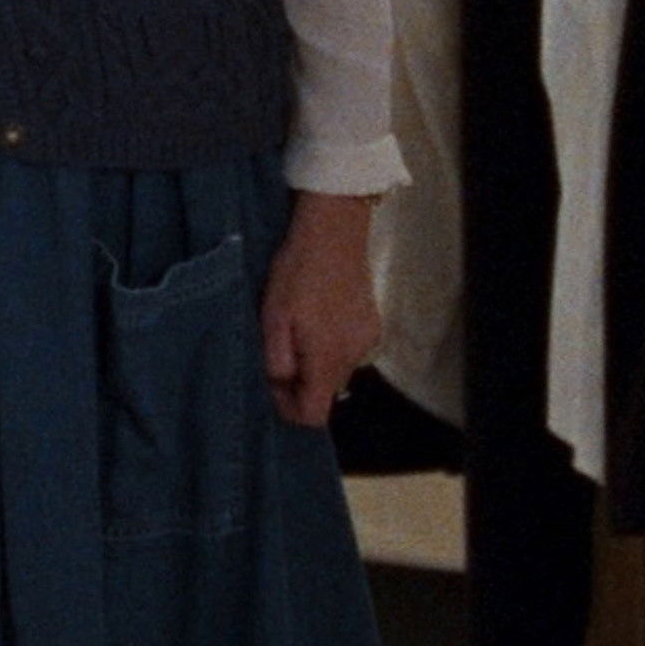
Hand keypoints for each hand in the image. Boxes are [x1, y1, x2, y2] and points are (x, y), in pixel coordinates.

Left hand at [261, 189, 381, 428]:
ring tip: (295, 329)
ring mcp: (367, 340)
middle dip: (300, 382)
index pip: (314, 415)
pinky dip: (330, 345)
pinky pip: (347, 350)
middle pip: (326, 392)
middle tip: (277, 351)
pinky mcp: (372, 324)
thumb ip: (277, 361)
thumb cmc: (297, 272)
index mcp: (328, 359)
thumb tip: (280, 387)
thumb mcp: (273, 317)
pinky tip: (317, 317)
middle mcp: (354, 357)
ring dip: (314, 362)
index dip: (288, 408)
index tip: (271, 383)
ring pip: (336, 370)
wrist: (334, 230)